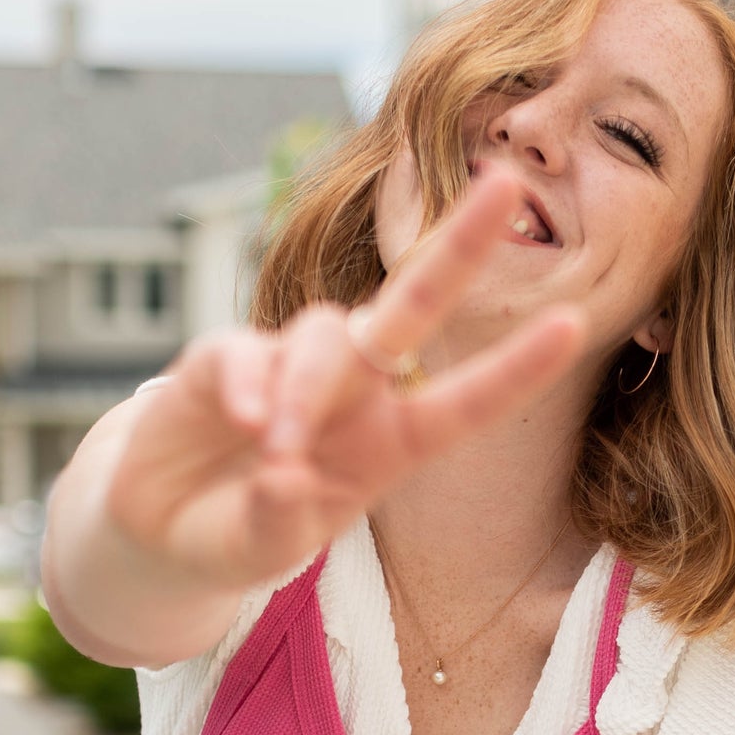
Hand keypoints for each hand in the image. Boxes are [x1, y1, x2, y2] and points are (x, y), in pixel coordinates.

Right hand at [104, 162, 586, 594]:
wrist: (161, 525)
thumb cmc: (237, 535)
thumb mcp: (262, 550)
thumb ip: (280, 521)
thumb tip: (285, 474)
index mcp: (391, 441)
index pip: (465, 402)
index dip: (516, 369)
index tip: (574, 326)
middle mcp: (355, 390)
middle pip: (417, 302)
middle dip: (461, 243)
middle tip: (510, 184)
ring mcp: (293, 363)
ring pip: (327, 337)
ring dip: (307, 391)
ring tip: (276, 450)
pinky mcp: (227, 355)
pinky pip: (248, 352)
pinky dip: (250, 384)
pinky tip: (243, 421)